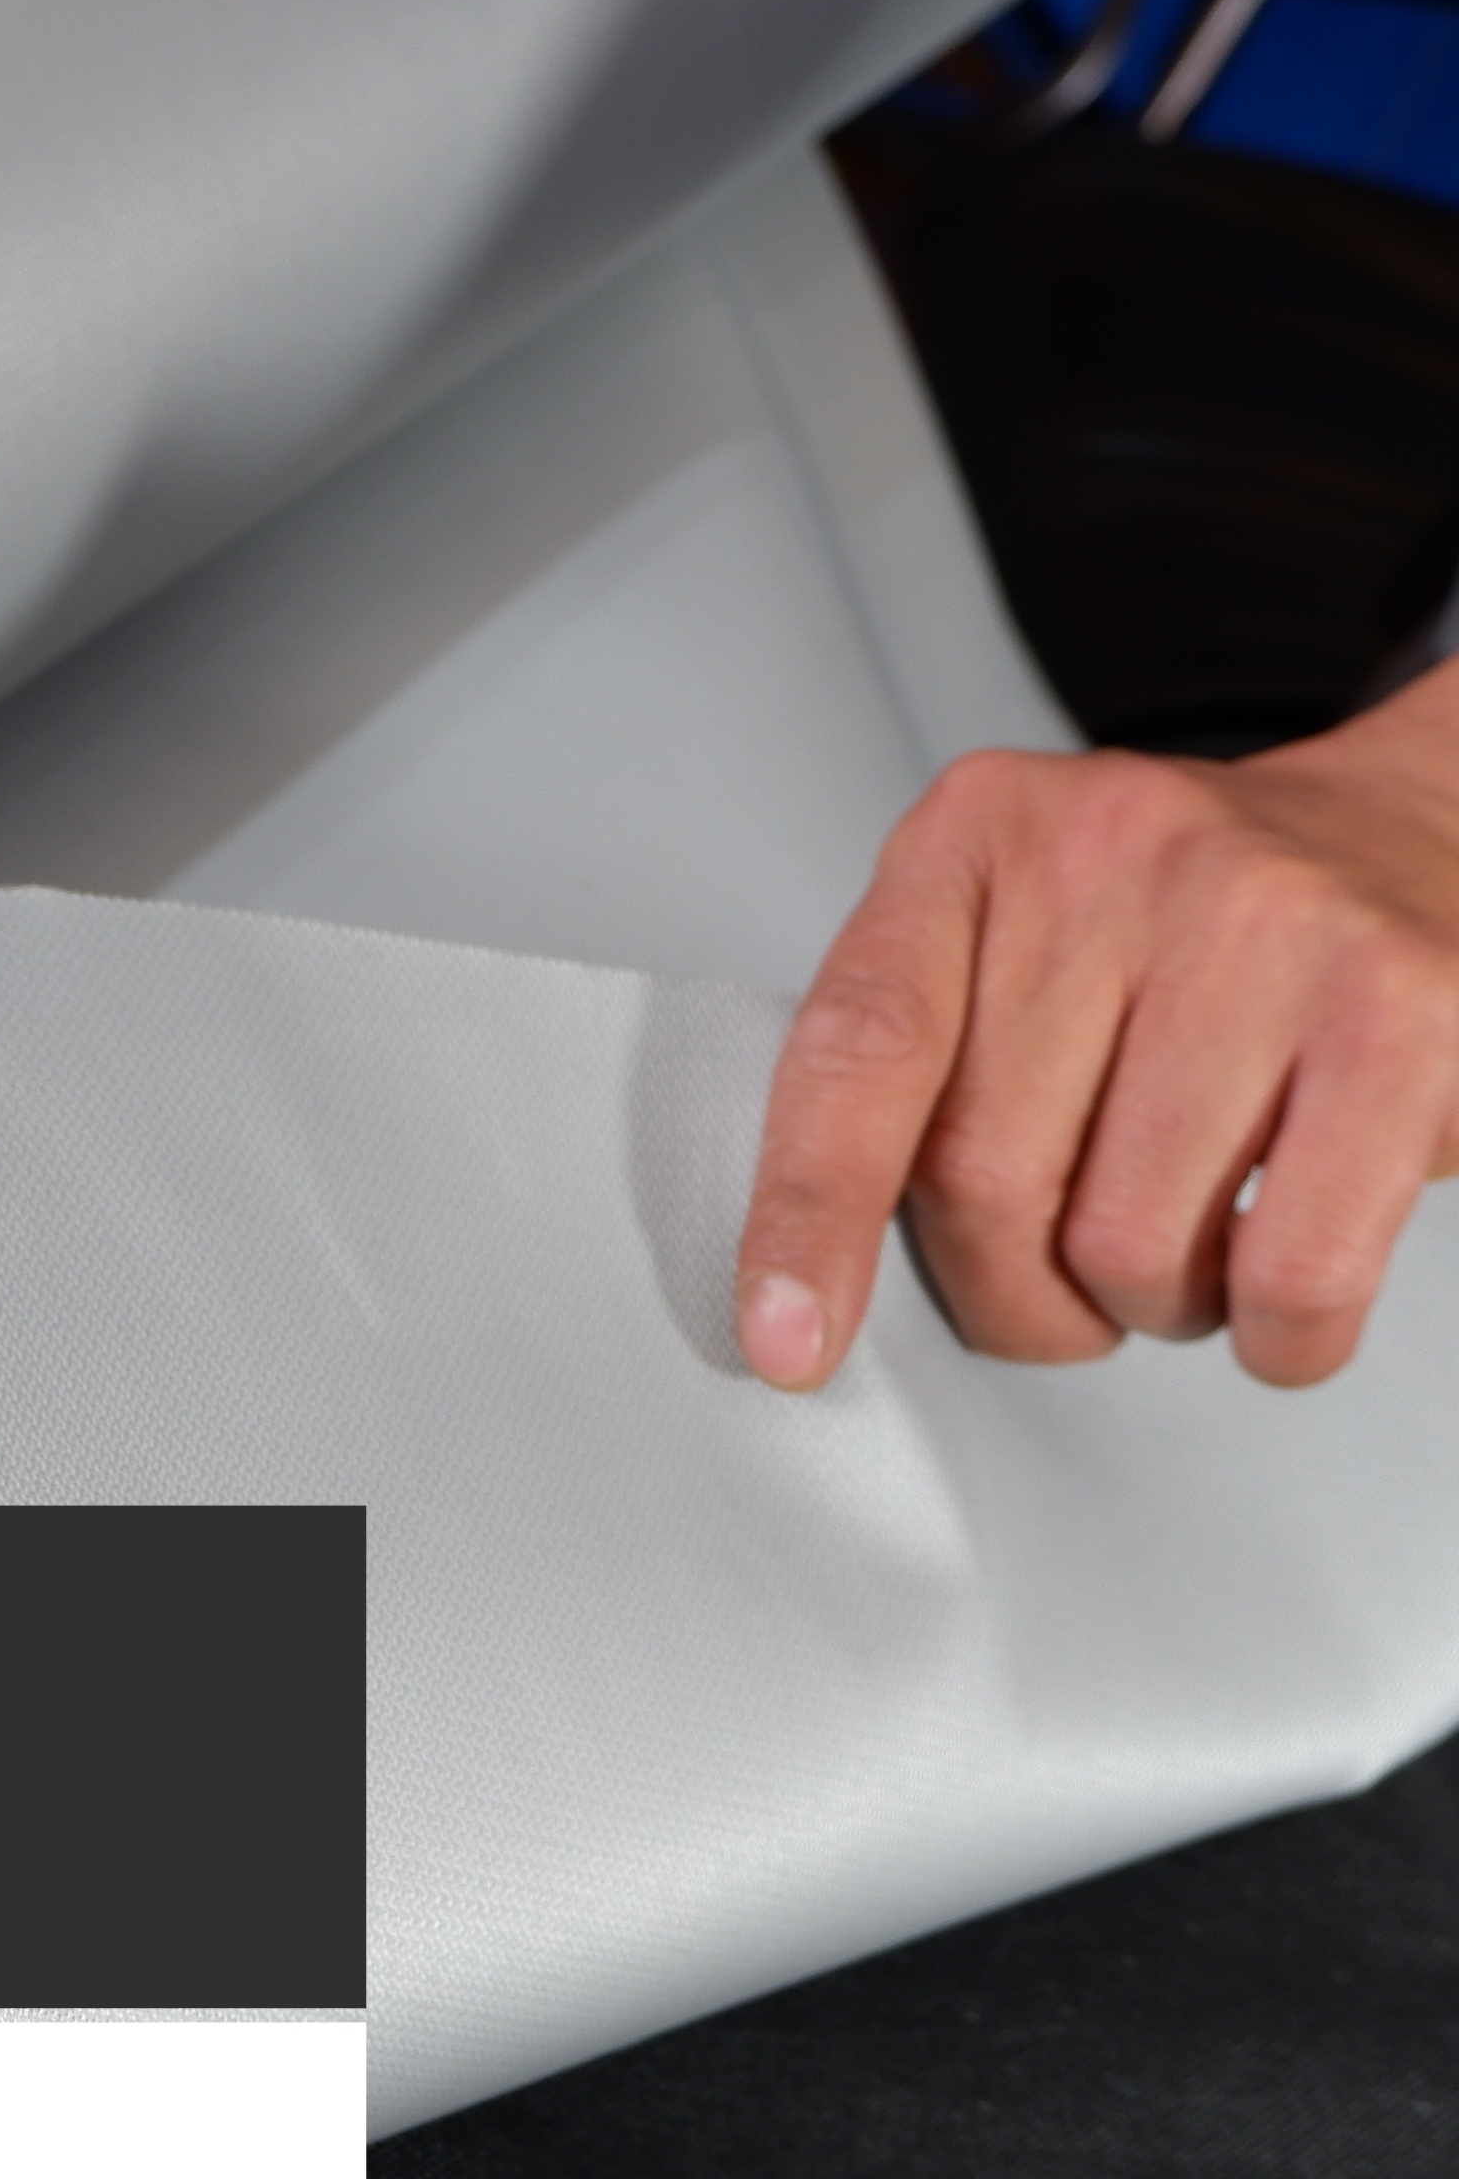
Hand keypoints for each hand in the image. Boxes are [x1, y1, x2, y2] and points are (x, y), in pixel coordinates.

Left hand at [737, 659, 1458, 1390]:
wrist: (1421, 837)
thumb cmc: (1189, 927)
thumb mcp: (1017, 925)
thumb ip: (915, 1059)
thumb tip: (817, 1272)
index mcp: (974, 835)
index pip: (855, 1048)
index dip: (807, 1214)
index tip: (783, 1343)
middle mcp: (1111, 853)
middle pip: (982, 1177)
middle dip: (1012, 1291)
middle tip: (1059, 1283)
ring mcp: (1268, 923)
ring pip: (1125, 1245)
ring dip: (1145, 1308)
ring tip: (1187, 1248)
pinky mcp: (1400, 1017)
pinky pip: (1289, 1272)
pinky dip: (1272, 1335)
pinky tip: (1276, 1294)